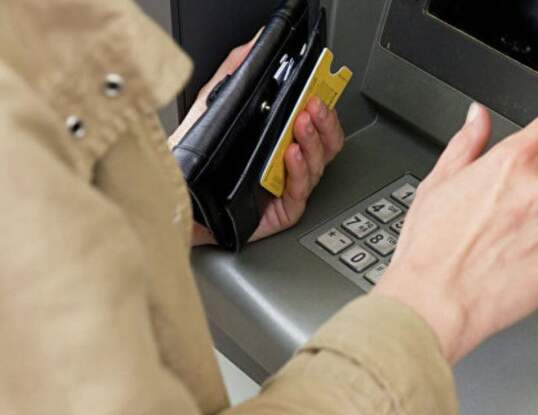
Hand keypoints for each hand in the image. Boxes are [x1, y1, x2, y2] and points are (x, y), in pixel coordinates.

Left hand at [168, 34, 344, 245]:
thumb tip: (254, 44)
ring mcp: (287, 188)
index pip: (314, 124)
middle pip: (326, 144)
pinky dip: (300, 171)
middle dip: (324, 122)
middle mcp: (288, 164)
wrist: (176, 197)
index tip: (319, 88)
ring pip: (318, 165)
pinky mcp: (282, 211)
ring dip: (313, 141)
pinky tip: (293, 153)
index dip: (322, 107)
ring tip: (302, 123)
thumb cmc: (195, 159)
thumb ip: (234, 72)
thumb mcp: (212, 105)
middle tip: (313, 104)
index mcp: (278, 140)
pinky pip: (300, 191)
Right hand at [374, 66, 537, 364]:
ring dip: (528, 230)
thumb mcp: (435, 185)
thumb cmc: (428, 248)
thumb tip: (477, 117)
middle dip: (524, 196)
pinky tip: (503, 269)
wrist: (432, 303)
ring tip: (490, 251)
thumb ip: (466, 145)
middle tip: (489, 222)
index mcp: (508, 164)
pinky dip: (534, 260)